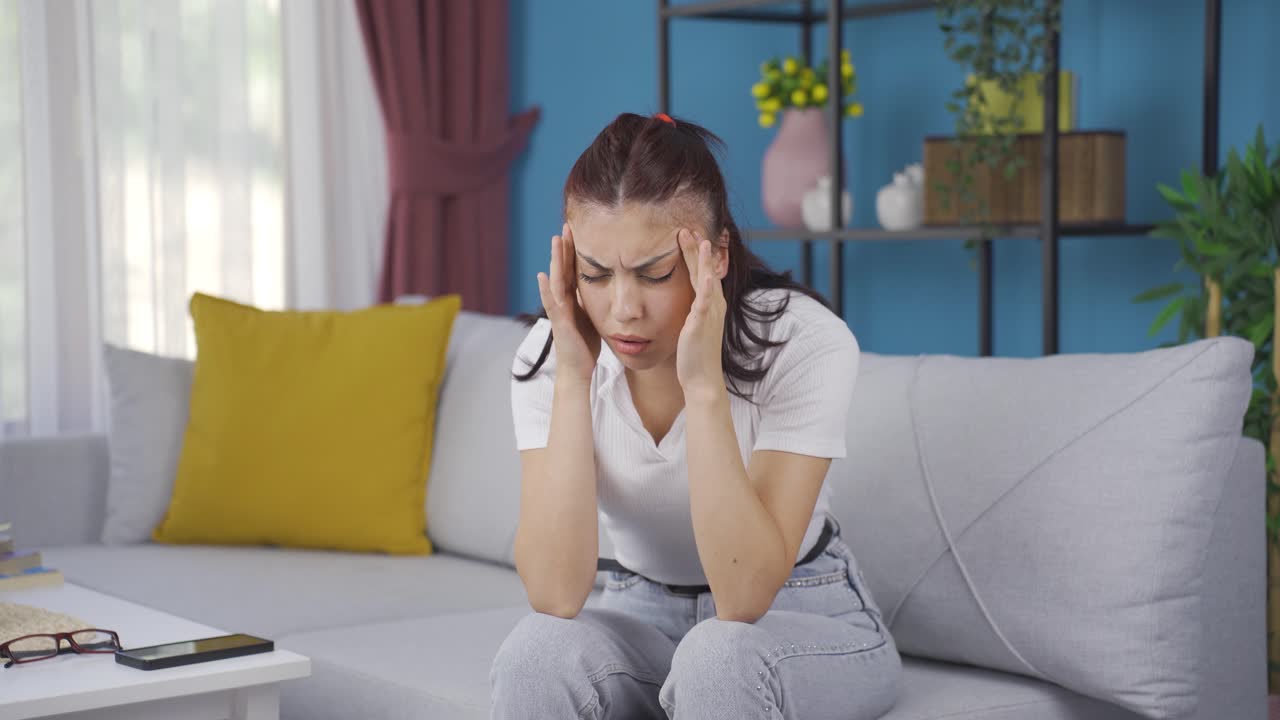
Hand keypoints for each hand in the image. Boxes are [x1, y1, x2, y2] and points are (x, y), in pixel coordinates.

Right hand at [536, 223, 600, 383]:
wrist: (577, 370)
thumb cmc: (585, 345)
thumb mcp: (593, 316)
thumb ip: (593, 301)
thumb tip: (605, 285)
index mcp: (573, 299)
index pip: (573, 270)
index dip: (575, 251)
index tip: (579, 230)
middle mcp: (563, 302)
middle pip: (563, 269)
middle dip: (565, 248)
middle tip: (567, 226)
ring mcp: (559, 311)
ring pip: (556, 281)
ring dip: (555, 261)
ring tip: (555, 241)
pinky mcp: (559, 324)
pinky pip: (552, 304)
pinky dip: (546, 290)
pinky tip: (542, 276)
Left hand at [675, 229, 726, 399]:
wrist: (702, 379)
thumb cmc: (695, 355)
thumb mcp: (693, 327)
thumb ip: (691, 312)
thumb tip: (684, 303)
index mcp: (709, 305)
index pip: (701, 274)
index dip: (695, 255)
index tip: (688, 236)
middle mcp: (713, 305)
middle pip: (705, 271)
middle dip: (698, 250)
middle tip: (688, 229)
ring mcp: (709, 313)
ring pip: (707, 280)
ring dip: (704, 260)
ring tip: (701, 241)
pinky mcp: (702, 323)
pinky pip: (705, 301)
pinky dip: (705, 285)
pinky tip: (704, 273)